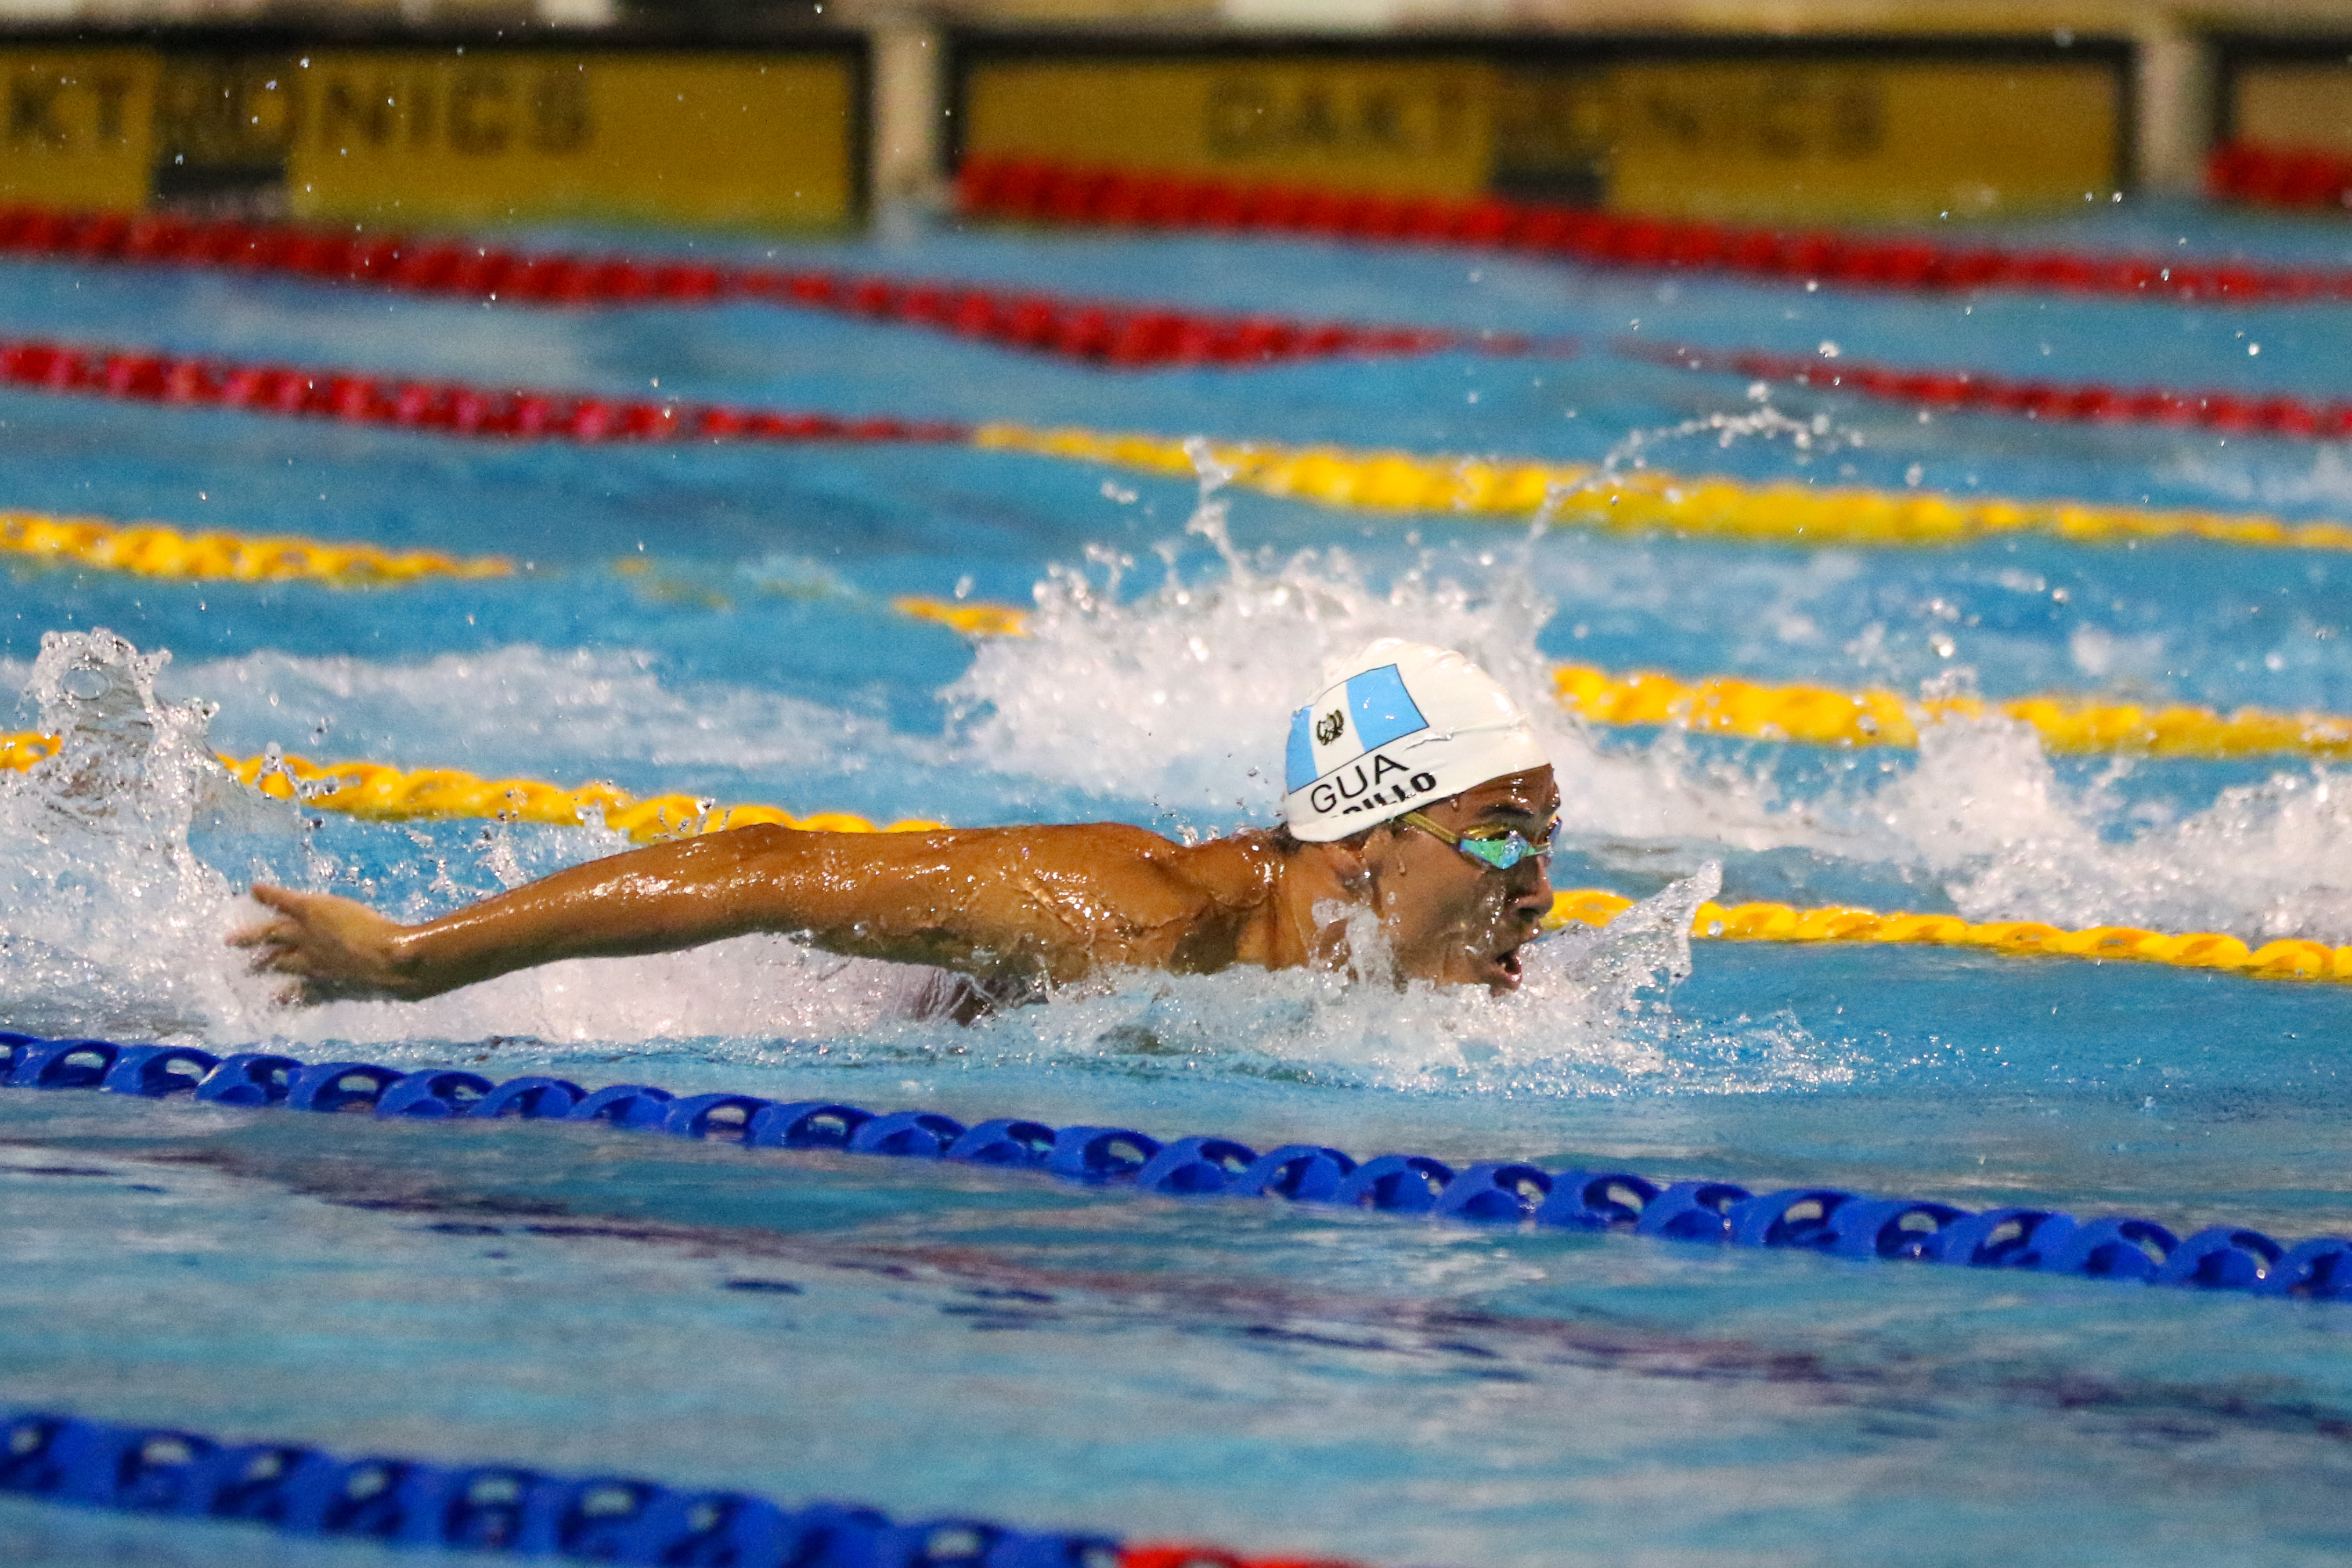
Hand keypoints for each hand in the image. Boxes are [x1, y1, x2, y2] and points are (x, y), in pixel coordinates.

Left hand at [229, 885, 420, 1004]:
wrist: (387, 961)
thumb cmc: (376, 927)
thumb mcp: (351, 907)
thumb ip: (329, 908)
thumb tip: (312, 908)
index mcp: (312, 915)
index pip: (283, 901)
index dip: (268, 895)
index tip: (253, 889)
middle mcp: (305, 939)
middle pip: (272, 935)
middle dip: (251, 937)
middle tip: (229, 941)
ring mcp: (312, 965)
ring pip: (281, 964)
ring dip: (265, 964)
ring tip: (250, 968)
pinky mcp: (323, 986)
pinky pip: (300, 993)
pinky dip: (289, 996)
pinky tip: (279, 1000)